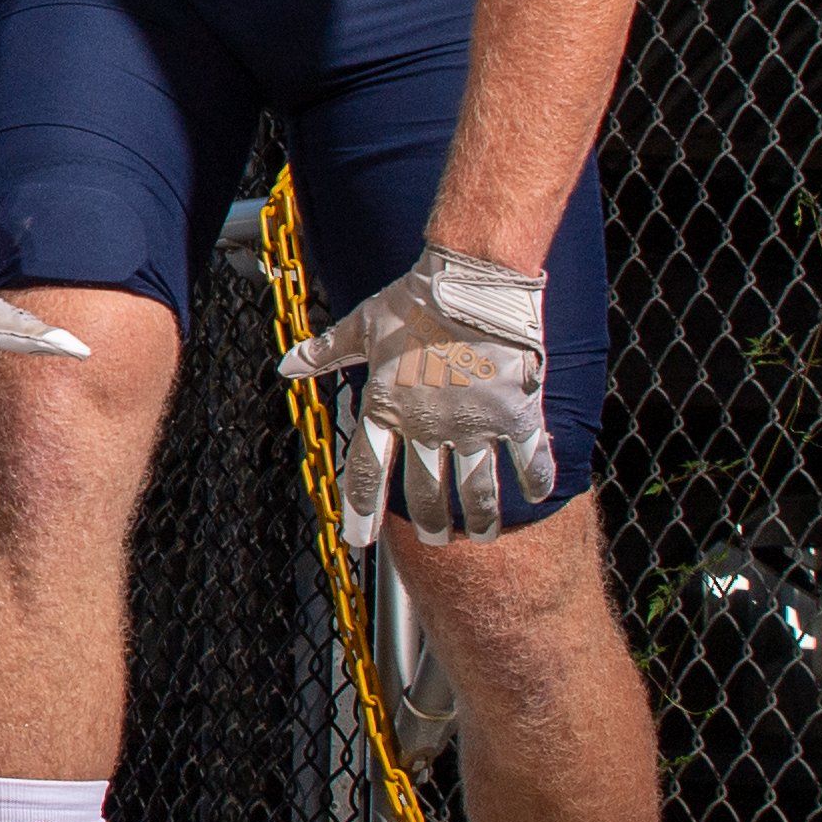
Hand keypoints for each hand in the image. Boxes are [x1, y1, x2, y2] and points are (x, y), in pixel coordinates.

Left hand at [281, 244, 558, 543]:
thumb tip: (286, 365)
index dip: (360, 510)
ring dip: (478, 519)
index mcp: (386, 408)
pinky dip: (535, 481)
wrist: (471, 282)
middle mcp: (427, 426)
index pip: (366, 472)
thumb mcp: (362, 326)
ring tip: (478, 536)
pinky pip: (530, 460)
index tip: (358, 540)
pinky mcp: (516, 415)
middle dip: (428, 522)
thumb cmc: (413, 301)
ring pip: (476, 490)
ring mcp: (474, 425)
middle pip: (425, 492)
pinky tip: (535, 497)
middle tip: (433, 537)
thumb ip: (326, 352)